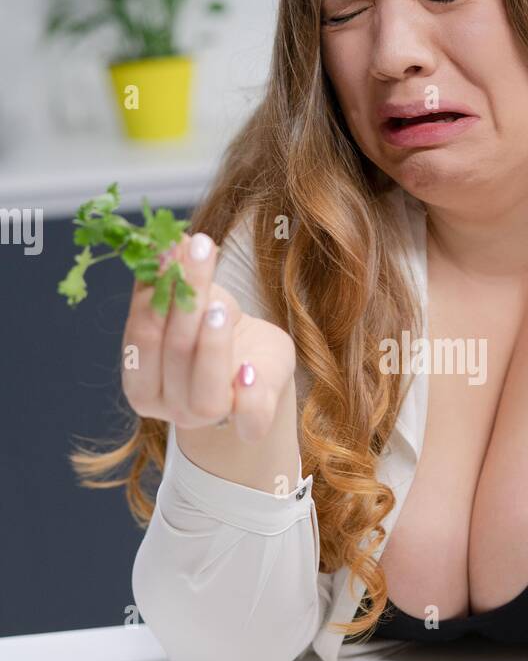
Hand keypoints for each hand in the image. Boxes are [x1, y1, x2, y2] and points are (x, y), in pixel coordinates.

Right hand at [121, 231, 295, 443]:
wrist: (253, 364)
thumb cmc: (214, 332)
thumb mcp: (195, 304)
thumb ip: (175, 283)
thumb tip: (166, 236)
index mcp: (142, 384)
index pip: (141, 340)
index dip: (150, 295)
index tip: (166, 250)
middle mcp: (171, 407)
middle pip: (173, 355)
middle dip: (184, 300)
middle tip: (199, 251)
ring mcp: (210, 418)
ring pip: (204, 392)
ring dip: (211, 345)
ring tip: (219, 307)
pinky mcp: (250, 423)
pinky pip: (249, 423)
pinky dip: (249, 399)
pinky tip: (249, 370)